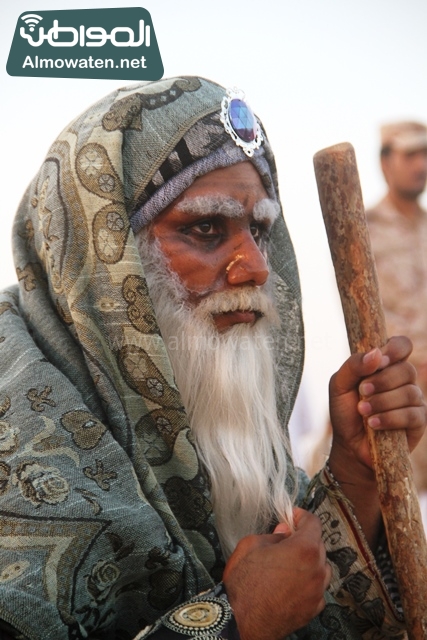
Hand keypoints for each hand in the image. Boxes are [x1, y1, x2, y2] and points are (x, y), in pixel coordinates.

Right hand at [223, 508, 330, 639]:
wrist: (240, 621)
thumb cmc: (244, 583)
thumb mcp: (251, 545)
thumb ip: (273, 535)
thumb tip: (284, 532)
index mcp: (304, 549)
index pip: (313, 523)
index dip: (301, 516)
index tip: (292, 515)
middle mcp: (316, 570)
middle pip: (319, 545)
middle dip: (303, 538)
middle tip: (286, 537)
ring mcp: (317, 592)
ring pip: (321, 568)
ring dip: (310, 561)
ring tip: (290, 562)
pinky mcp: (313, 610)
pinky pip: (317, 589)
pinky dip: (308, 582)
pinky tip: (292, 583)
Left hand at [329, 336, 425, 475]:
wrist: (349, 446)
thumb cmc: (345, 412)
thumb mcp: (339, 385)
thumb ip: (353, 366)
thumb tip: (376, 353)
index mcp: (386, 366)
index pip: (402, 345)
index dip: (395, 349)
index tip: (380, 360)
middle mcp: (403, 380)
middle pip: (406, 369)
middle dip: (382, 381)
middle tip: (362, 392)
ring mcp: (413, 400)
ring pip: (410, 392)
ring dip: (382, 402)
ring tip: (363, 411)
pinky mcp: (418, 421)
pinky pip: (413, 414)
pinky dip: (390, 418)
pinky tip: (373, 424)